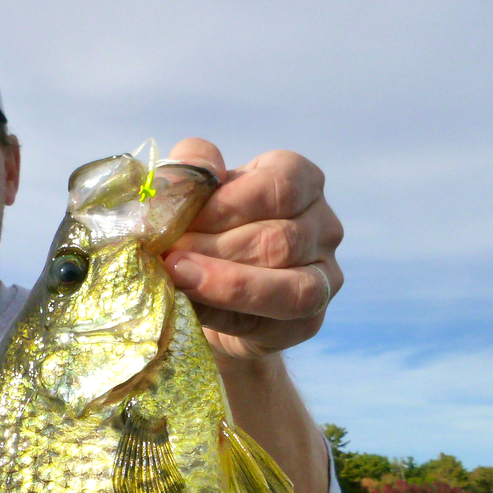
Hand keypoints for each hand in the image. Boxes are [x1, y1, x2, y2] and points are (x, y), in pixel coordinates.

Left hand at [162, 140, 342, 359]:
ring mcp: (325, 276)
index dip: (227, 205)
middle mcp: (323, 226)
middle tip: (167, 253)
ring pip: (287, 284)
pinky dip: (227, 312)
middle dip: (214, 247)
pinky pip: (274, 319)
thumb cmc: (207, 230)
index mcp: (302, 181)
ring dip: (222, 282)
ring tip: (177, 276)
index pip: (280, 185)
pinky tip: (192, 303)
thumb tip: (187, 176)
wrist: (210, 293)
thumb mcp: (195, 191)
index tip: (179, 218)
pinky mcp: (309, 321)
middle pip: (279, 238)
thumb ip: (190, 171)